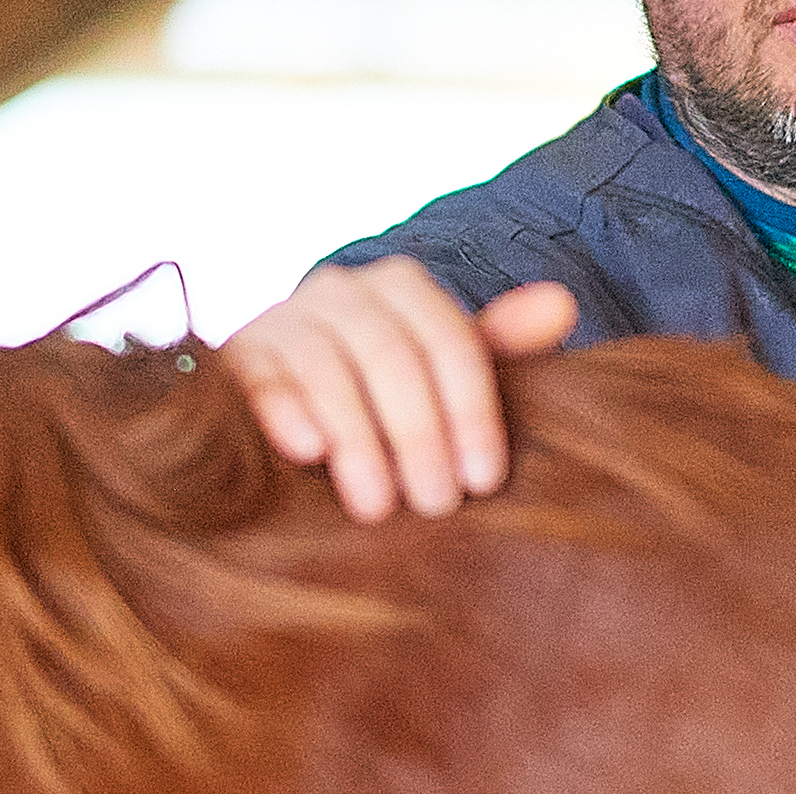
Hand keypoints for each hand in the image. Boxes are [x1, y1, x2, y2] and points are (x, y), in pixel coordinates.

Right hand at [220, 257, 577, 521]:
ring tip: (378, 507)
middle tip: (435, 505)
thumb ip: (497, 346)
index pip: (450, 341)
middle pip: (391, 355)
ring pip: (328, 368)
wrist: (282, 404)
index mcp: (402, 287)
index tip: (484, 480)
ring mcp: (282, 318)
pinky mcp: (235, 355)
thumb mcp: (443, 374)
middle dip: (418, 435)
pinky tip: (307, 451)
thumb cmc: (382, 397)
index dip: (472, 411)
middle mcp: (341, 290)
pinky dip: (283, 409)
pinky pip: (261, 375)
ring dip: (359, 440)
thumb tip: (560, 304)